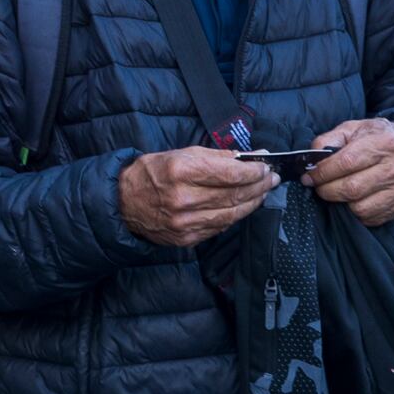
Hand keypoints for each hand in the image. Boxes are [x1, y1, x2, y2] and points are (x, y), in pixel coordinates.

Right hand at [118, 146, 274, 245]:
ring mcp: (185, 222)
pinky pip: (219, 227)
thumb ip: (217, 157)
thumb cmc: (151, 173)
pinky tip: (243, 206)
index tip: (265, 166)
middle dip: (258, 186)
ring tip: (263, 192)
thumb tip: (250, 157)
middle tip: (272, 178)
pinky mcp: (186, 239)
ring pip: (231, 214)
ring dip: (252, 203)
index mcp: (181, 171)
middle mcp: (183, 199)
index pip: (230, 173)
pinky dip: (235, 216)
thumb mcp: (180, 154)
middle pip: (234, 194)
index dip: (253, 171)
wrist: (122, 203)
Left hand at [306, 117, 393, 226]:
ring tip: (336, 193)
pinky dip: (356, 212)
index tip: (309, 177)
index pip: (347, 162)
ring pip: (360, 207)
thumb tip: (311, 159)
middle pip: (352, 188)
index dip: (323, 172)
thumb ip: (330, 139)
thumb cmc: (376, 138)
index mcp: (385, 142)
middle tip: (318, 187)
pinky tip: (353, 200)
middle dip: (327, 190)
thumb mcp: (354, 129)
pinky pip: (370, 217)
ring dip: (341, 203)